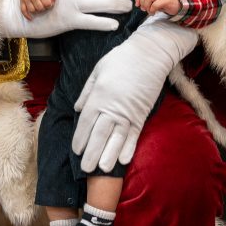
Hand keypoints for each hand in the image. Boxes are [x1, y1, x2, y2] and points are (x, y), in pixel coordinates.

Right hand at [19, 0, 56, 18]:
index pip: (47, 4)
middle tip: (44, 5)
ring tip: (39, 7)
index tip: (49, 3)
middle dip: (44, 8)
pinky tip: (31, 18)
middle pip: (40, 8)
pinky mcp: (22, 0)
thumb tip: (52, 3)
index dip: (49, 5)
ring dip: (37, 11)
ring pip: (32, 10)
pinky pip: (23, 10)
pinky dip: (26, 15)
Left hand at [72, 15, 197, 172]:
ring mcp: (128, 113)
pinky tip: (123, 160)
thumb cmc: (120, 59)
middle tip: (86, 170)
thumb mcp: (97, 71)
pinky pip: (134, 135)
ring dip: (109, 156)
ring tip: (103, 170)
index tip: (76, 150)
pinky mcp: (142, 114)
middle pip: (99, 135)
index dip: (80, 138)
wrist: (149, 54)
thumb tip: (77, 108)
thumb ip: (86, 92)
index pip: (86, 122)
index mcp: (98, 96)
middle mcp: (112, 108)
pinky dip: (129, 148)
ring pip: (116, 139)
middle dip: (92, 153)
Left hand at [135, 0, 180, 15]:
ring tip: (149, 11)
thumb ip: (149, 0)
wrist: (180, 4)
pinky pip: (155, 4)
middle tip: (144, 9)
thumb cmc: (167, 3)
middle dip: (142, 3)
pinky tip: (153, 12)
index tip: (137, 5)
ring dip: (147, 6)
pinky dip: (152, 10)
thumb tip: (140, 5)